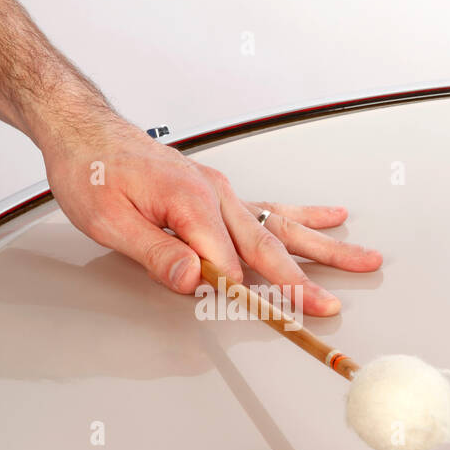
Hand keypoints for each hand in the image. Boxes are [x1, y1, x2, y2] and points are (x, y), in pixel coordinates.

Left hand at [41, 114, 382, 315]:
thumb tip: (195, 279)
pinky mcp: (217, 192)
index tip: (265, 318)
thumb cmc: (91, 171)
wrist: (84, 131)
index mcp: (190, 200)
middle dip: (300, 281)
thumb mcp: (110, 221)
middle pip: (267, 245)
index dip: (239, 295)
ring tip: (365, 259)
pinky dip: (302, 217)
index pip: (225, 262)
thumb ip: (156, 253)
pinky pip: (268, 208)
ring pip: (279, 226)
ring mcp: (220, 191)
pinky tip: (331, 218)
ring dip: (322, 248)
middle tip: (326, 308)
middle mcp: (214, 193)